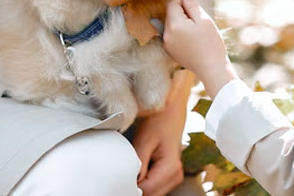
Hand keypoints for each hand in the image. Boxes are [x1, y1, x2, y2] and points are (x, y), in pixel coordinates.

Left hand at [133, 70, 191, 195]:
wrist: (172, 106)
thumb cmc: (159, 118)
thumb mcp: (144, 138)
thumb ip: (137, 162)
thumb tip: (128, 183)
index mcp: (171, 168)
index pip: (146, 191)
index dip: (130, 186)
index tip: (118, 176)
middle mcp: (176, 175)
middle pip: (150, 195)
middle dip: (134, 186)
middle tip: (121, 172)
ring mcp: (174, 175)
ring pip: (151, 192)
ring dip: (138, 183)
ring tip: (130, 166)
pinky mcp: (169, 173)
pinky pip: (153, 185)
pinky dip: (143, 179)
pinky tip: (137, 166)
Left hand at [164, 0, 237, 97]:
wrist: (211, 69)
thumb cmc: (210, 44)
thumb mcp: (203, 20)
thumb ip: (191, 5)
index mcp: (173, 25)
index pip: (172, 3)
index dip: (183, 0)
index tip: (196, 6)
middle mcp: (166, 34)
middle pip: (171, 13)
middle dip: (183, 12)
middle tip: (199, 21)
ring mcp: (167, 44)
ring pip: (172, 24)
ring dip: (182, 22)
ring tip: (197, 32)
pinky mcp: (170, 51)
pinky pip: (173, 34)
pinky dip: (181, 32)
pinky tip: (193, 40)